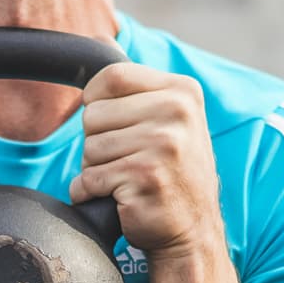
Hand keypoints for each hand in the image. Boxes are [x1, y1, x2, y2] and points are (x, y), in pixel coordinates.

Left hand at [68, 63, 223, 261]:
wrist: (194, 231)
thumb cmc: (173, 173)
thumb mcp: (173, 120)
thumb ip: (139, 91)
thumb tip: (94, 51)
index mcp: (183, 91)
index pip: (113, 76)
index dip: (97, 100)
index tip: (113, 124)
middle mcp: (177, 113)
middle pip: (93, 114)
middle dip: (98, 141)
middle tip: (130, 160)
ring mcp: (163, 145)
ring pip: (89, 147)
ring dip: (97, 169)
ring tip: (129, 179)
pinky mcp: (144, 176)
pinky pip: (89, 178)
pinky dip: (92, 193)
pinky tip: (121, 198)